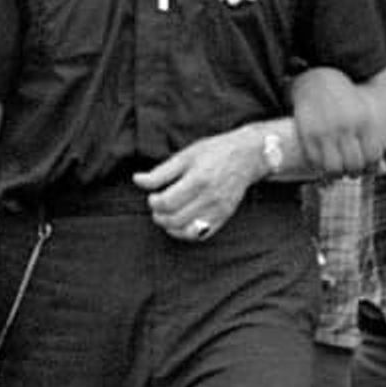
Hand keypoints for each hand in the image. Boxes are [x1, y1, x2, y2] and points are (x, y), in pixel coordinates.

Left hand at [133, 129, 262, 241]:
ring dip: (169, 226)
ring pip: (185, 230)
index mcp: (198, 179)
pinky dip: (185, 233)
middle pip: (174, 219)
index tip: (153, 196)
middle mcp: (210, 197)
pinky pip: (200, 234)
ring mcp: (218, 209)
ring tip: (167, 214)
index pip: (167, 202)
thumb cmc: (215, 152)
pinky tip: (180, 223)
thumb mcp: (186, 155)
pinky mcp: (224, 216)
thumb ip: (161, 171)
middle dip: (159, 215)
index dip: (154, 202)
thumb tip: (137, 180)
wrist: (247, 155)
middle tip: (158, 206)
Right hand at [292, 67, 385, 175]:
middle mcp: (345, 126)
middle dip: (353, 173)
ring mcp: (325, 131)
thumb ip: (373, 142)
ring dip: (336, 175)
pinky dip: (319, 170)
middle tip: (350, 172)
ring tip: (337, 173)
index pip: (372, 155)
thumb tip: (383, 171)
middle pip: (353, 164)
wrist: (316, 81)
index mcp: (364, 119)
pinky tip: (322, 168)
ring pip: (333, 168)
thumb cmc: (344, 101)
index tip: (365, 167)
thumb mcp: (363, 115)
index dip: (370, 167)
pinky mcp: (307, 135)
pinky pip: (314, 162)